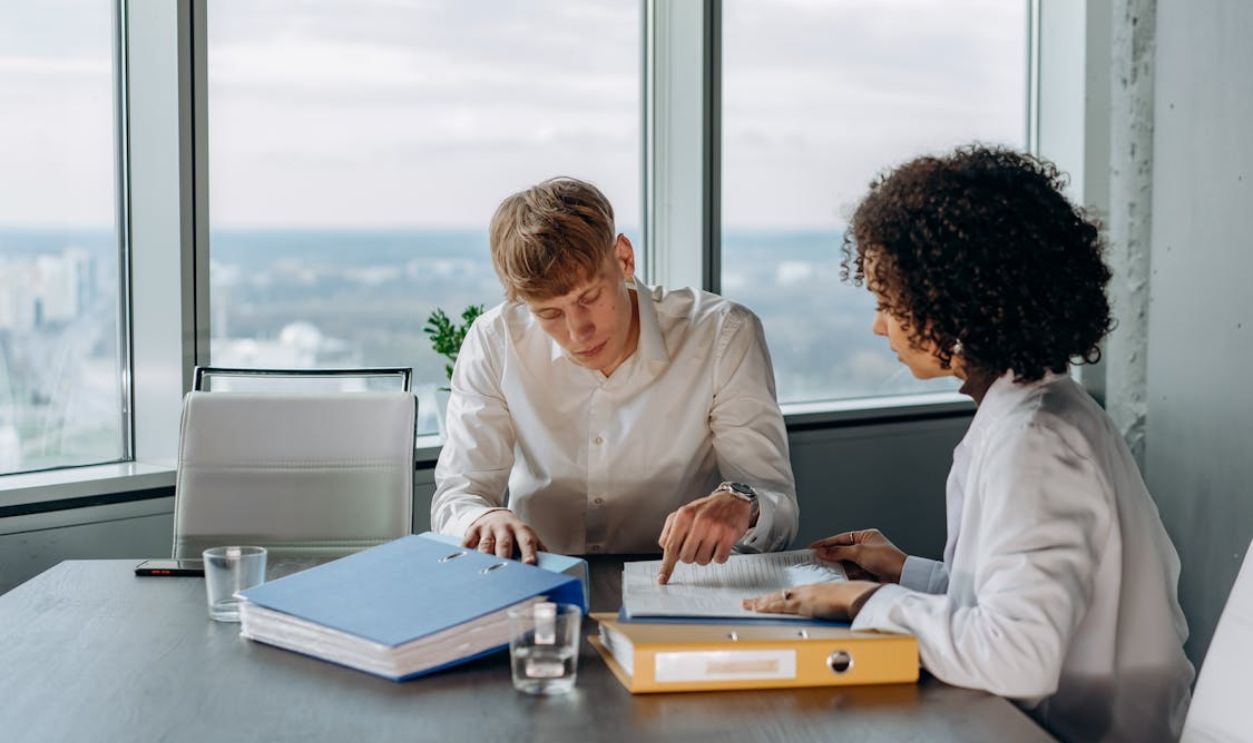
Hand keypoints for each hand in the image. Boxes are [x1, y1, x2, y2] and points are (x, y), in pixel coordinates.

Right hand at [463, 510, 546, 564]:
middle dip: (505, 557)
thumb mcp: (527, 536)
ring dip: (485, 558)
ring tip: (484, 572)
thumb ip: (537, 549)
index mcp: (521, 530)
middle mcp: (504, 528)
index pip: (527, 541)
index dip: (529, 553)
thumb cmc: (514, 533)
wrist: (494, 516)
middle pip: (504, 544)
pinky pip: (467, 544)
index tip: (530, 564)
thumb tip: (550, 568)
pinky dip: (465, 553)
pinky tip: (464, 565)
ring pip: (485, 546)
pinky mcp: (472, 531)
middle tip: (506, 572)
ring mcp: (487, 529)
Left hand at [656, 491, 752, 583]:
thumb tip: (665, 551)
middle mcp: (698, 521)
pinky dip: (719, 556)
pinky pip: (719, 559)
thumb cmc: (707, 509)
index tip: (662, 579)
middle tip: (697, 544)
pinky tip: (720, 544)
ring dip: (705, 556)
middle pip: (686, 558)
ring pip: (702, 561)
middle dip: (691, 556)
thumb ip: (671, 531)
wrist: (733, 500)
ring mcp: (714, 528)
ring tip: (710, 542)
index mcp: (683, 515)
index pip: (670, 546)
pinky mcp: (729, 535)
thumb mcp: (684, 513)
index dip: (666, 565)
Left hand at [741, 580, 882, 620]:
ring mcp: (803, 597)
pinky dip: (767, 606)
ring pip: (776, 599)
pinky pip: (779, 605)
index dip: (777, 598)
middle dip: (763, 600)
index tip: (766, 599)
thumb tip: (830, 613)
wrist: (858, 596)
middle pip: (779, 595)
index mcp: (814, 591)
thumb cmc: (854, 598)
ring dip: (761, 603)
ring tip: (747, 605)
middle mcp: (805, 591)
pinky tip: (758, 608)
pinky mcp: (802, 604)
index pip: (790, 594)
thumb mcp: (840, 602)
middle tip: (747, 602)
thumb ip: (831, 607)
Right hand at [810, 529, 906, 583]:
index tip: (813, 547)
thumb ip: (838, 552)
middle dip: (830, 555)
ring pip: (846, 562)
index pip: (841, 538)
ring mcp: (867, 560)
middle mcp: (866, 547)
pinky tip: (835, 576)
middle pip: (842, 550)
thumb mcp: (859, 552)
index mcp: (866, 536)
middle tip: (814, 559)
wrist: (902, 576)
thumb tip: (822, 551)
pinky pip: (851, 572)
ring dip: (836, 565)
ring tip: (821, 568)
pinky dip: (843, 574)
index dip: (826, 543)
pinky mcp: (868, 573)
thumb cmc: (887, 559)